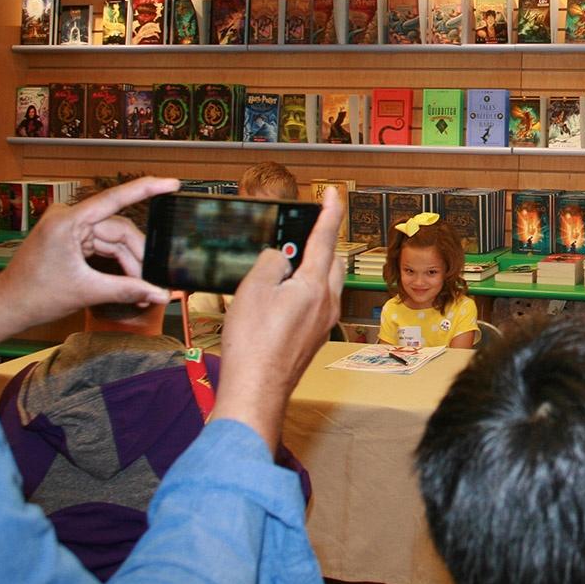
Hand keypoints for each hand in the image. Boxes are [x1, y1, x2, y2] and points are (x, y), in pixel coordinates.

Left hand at [0, 176, 179, 350]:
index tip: (171, 183)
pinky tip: (129, 278)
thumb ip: (129, 290)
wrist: (9, 306)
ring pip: (114, 240)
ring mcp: (70, 227)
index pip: (114, 199)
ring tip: (142, 286)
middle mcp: (69, 218)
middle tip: (154, 282)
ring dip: (129, 262)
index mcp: (68, 221)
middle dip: (138, 256)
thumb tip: (161, 294)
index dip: (146, 189)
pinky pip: (104, 245)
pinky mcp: (71, 238)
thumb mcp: (88, 291)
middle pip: (119, 230)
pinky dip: (117, 262)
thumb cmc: (36, 295)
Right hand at [210, 188, 344, 450]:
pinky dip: (303, 293)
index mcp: (314, 285)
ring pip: (324, 284)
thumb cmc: (254, 344)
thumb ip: (270, 263)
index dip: (328, 212)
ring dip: (310, 269)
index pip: (325, 238)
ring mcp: (323, 322)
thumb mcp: (253, 289)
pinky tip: (279, 300)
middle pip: (331, 261)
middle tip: (299, 234)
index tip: (332, 192)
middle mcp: (327, 302)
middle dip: (319, 244)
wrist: (257, 390)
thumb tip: (279, 259)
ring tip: (282, 269)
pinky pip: (314, 304)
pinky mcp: (314, 338)